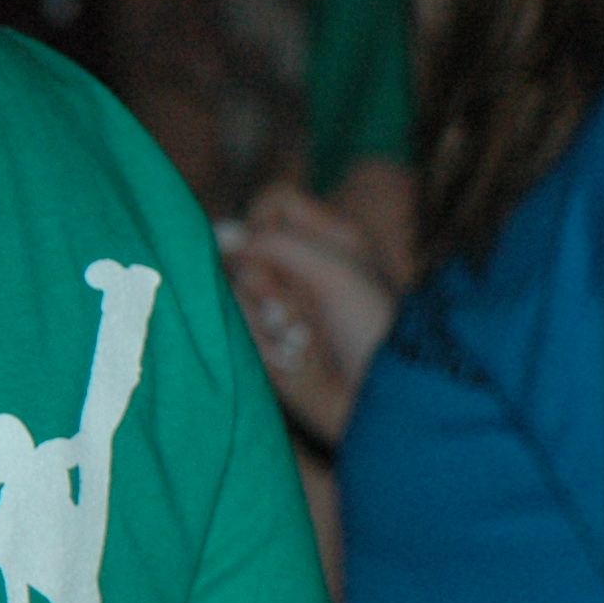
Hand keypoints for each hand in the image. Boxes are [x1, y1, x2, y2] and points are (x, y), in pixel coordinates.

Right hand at [218, 198, 397, 447]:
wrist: (381, 399)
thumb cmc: (373, 327)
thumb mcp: (335, 272)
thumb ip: (278, 243)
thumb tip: (222, 235)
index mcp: (332, 238)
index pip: (274, 203)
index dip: (262, 220)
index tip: (265, 247)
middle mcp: (306, 267)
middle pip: (246, 250)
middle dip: (261, 278)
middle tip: (285, 302)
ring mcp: (285, 306)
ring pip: (236, 291)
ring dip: (264, 316)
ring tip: (298, 337)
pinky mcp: (270, 345)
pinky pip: (240, 330)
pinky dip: (264, 344)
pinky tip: (292, 358)